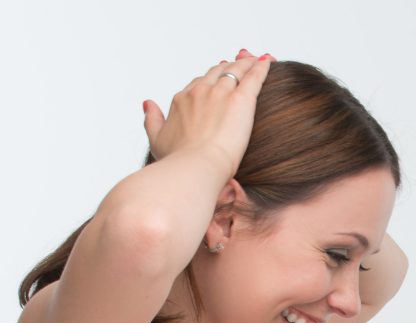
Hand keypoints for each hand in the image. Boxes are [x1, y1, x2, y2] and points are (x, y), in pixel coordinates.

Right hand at [143, 51, 272, 177]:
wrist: (195, 167)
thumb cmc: (178, 162)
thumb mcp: (157, 140)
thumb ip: (152, 120)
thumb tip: (148, 104)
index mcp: (182, 100)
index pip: (198, 83)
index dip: (210, 79)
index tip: (218, 78)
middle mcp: (200, 91)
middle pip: (217, 72)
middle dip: (229, 67)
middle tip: (239, 64)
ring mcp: (221, 93)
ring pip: (236, 70)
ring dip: (246, 64)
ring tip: (255, 60)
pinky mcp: (241, 100)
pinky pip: (254, 77)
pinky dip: (261, 68)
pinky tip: (267, 62)